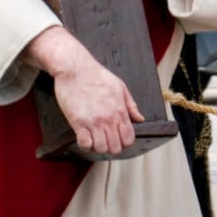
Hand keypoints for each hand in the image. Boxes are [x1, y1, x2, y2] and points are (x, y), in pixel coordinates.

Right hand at [23, 26, 144, 155]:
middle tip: (105, 140)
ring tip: (94, 139)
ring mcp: (93, 122)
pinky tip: (84, 137)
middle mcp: (108, 119)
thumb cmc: (97, 75)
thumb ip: (131, 105)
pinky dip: (85, 145)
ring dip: (98, 147)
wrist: (75, 68)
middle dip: (111, 147)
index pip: (128, 139)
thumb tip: (140, 118)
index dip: (124, 142)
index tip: (118, 138)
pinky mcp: (78, 122)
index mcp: (120, 111)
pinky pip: (84, 144)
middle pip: (115, 147)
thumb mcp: (120, 87)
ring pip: (101, 148)